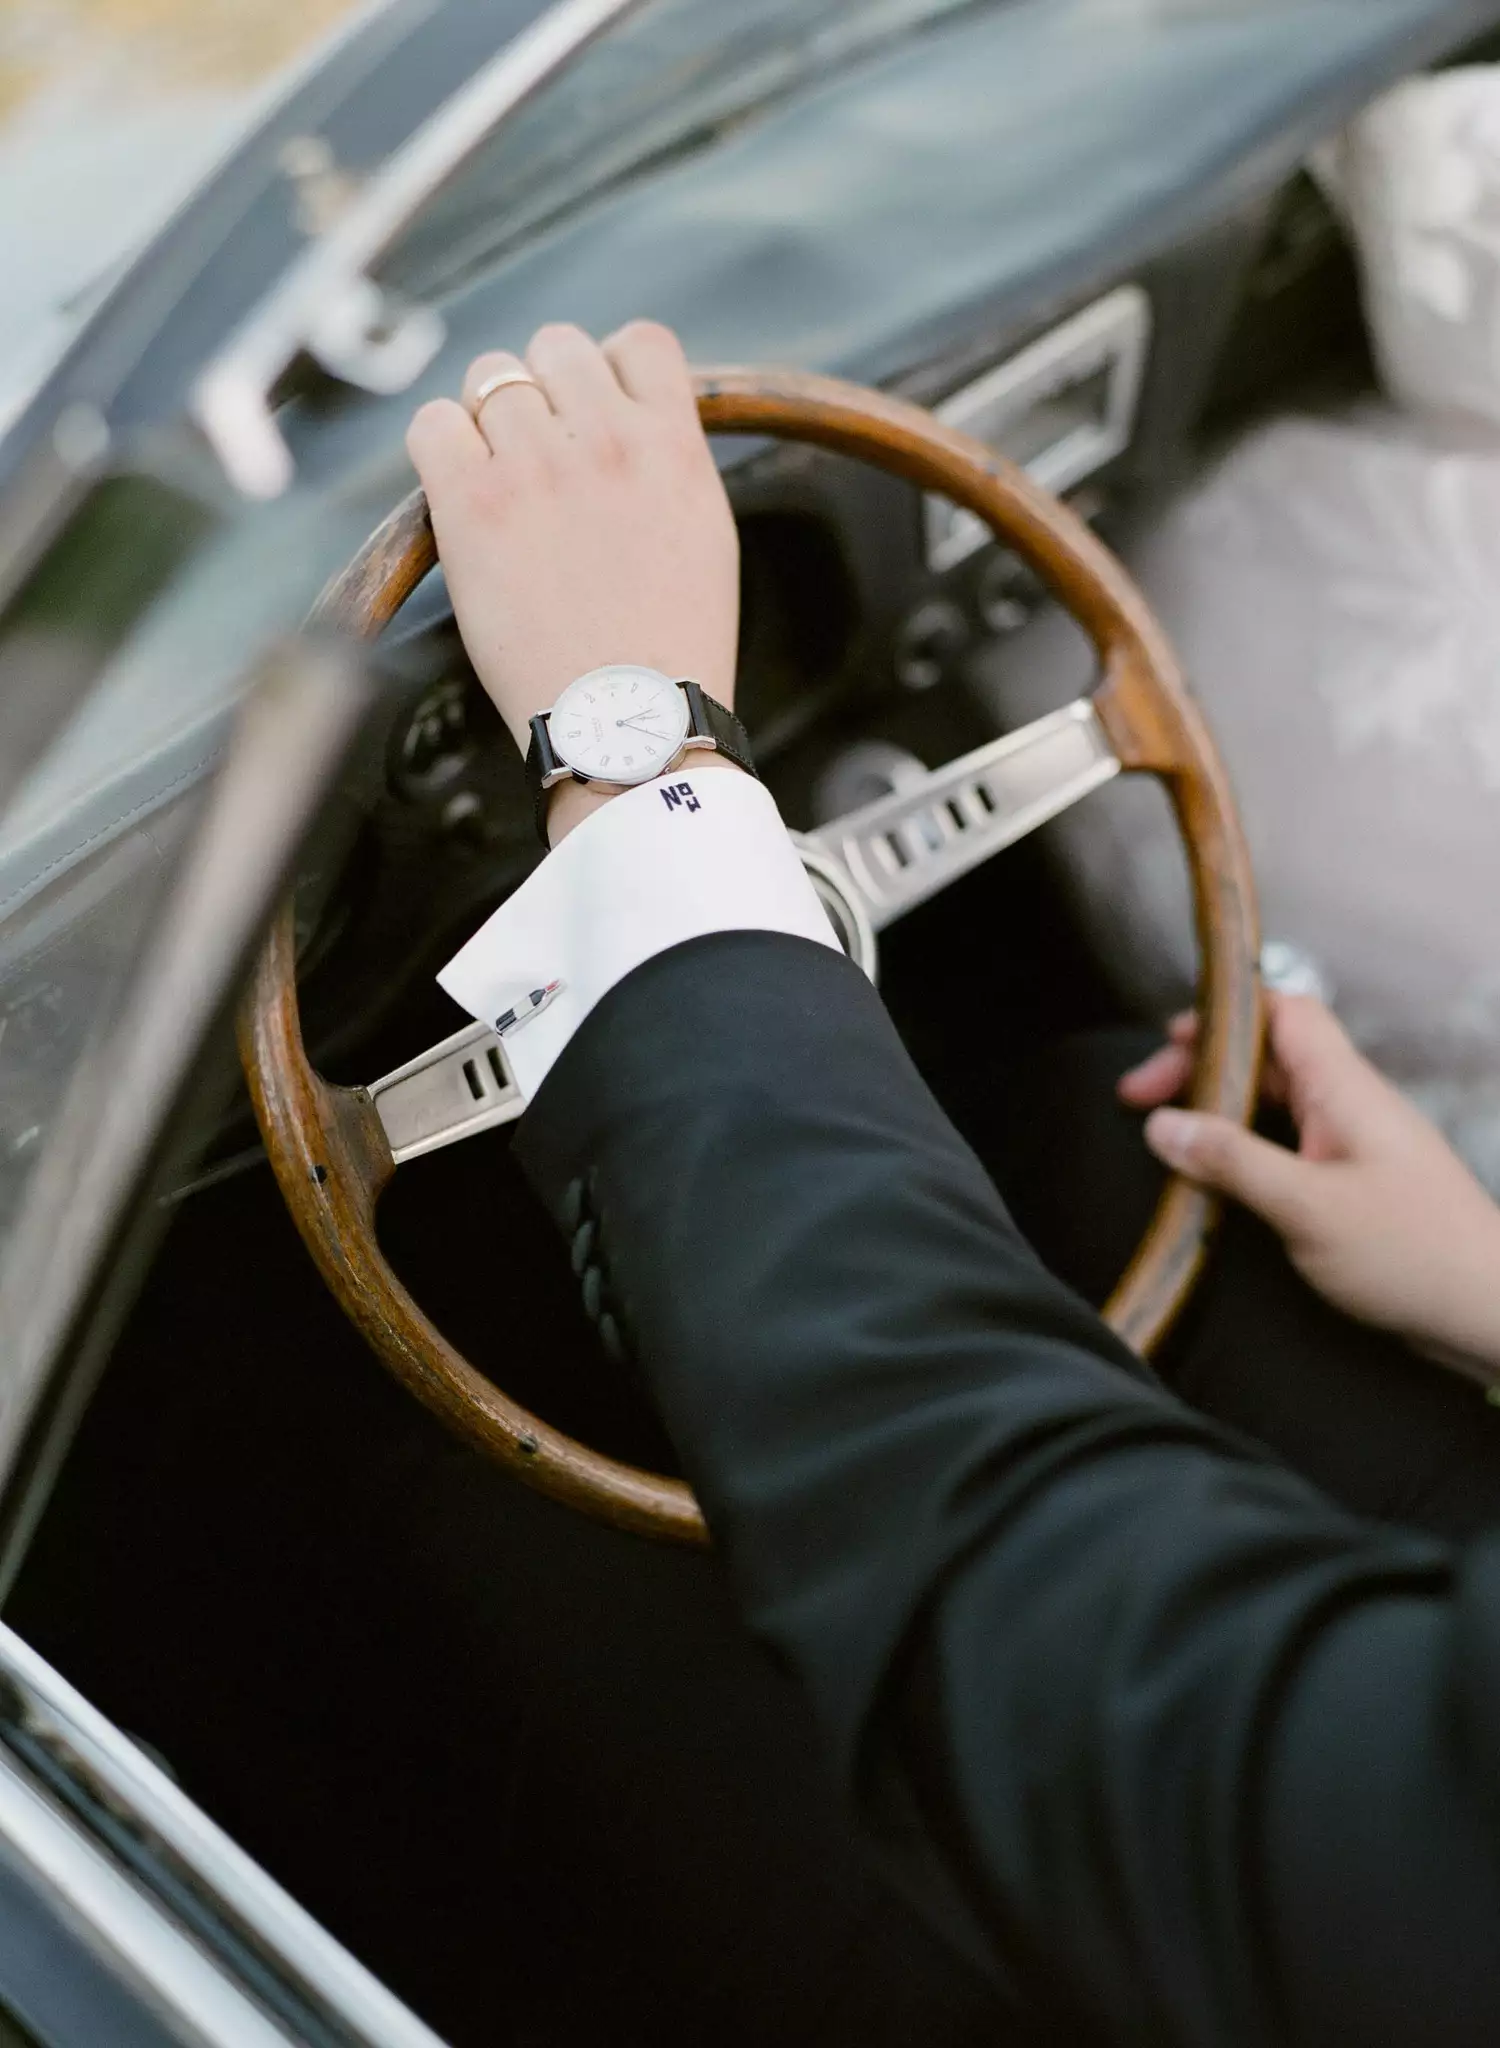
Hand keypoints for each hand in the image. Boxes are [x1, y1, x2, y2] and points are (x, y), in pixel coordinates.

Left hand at [406, 321, 739, 839]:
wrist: (628, 724)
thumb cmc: (672, 650)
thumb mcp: (707, 535)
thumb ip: (671, 461)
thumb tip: (635, 419)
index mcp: (673, 445)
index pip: (641, 340)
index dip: (611, 366)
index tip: (596, 408)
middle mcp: (606, 439)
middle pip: (555, 347)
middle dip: (545, 391)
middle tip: (541, 454)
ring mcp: (536, 466)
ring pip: (490, 376)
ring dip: (489, 419)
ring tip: (501, 482)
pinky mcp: (473, 503)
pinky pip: (432, 424)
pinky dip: (441, 448)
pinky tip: (460, 493)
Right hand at [1119, 995, 1499, 1382]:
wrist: (1486, 1312)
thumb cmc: (1411, 1254)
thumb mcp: (1306, 1207)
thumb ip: (1231, 1161)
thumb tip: (1161, 1125)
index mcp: (1344, 1088)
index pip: (1283, 1012)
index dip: (1223, 1015)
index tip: (1165, 1045)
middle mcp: (1349, 1104)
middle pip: (1266, 1057)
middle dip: (1201, 1069)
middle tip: (1140, 1102)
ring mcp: (1353, 1142)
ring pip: (1273, 1103)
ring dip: (1218, 1112)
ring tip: (1165, 1139)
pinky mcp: (1353, 1182)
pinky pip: (1287, 1145)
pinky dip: (1243, 1150)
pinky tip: (1214, 1180)